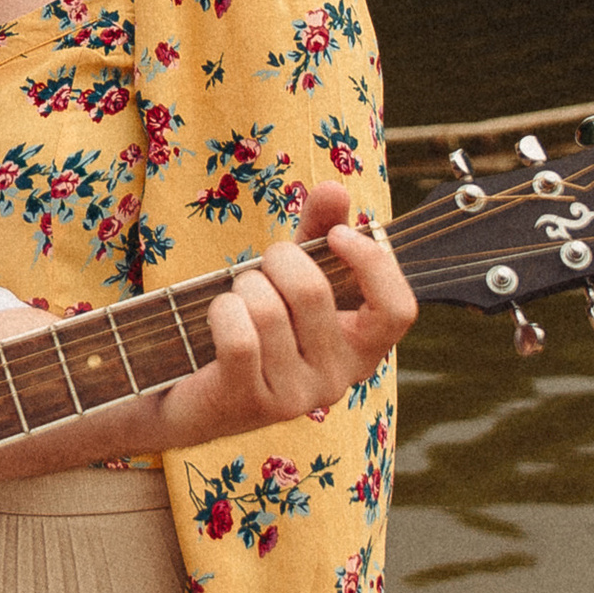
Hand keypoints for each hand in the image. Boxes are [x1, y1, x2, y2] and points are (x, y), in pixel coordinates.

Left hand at [153, 182, 413, 454]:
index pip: (398, 310)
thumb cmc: (254, 325)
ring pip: (269, 311)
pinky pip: (241, 338)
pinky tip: (220, 316)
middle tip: (263, 266)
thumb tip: (333, 188)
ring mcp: (298, 397)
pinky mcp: (253, 404)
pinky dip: (223, 311)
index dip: (373, 263)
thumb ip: (318, 232)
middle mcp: (338, 379)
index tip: (337, 235)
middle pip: (314, 292)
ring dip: (244, 286)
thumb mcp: (291, 275)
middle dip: (278, 259)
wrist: (194, 392)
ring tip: (239, 296)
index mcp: (361, 348)